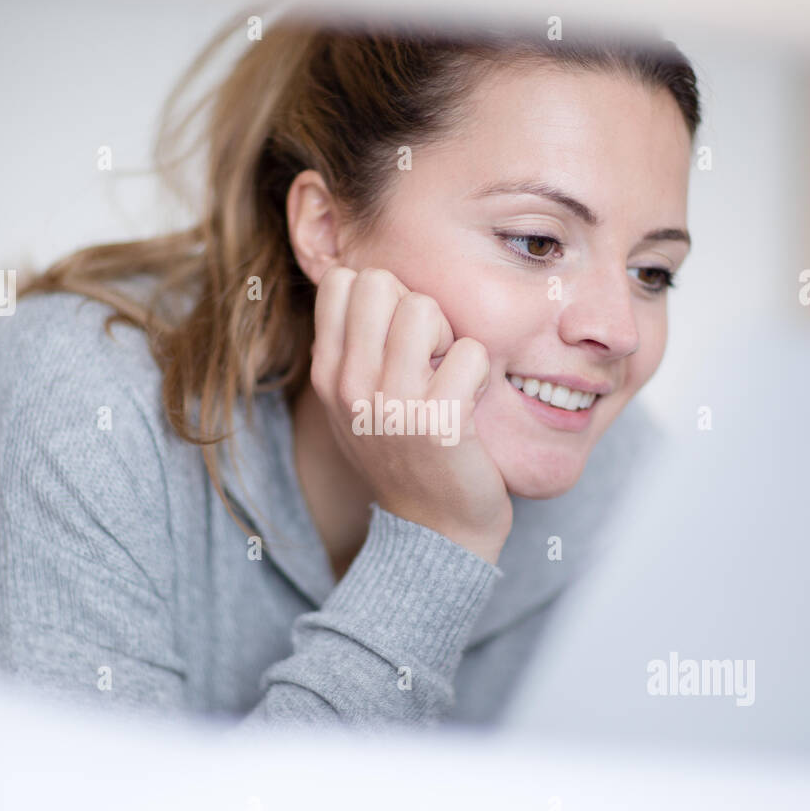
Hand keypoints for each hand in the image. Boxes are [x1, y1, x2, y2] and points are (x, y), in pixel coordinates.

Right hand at [310, 266, 511, 563]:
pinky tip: (471, 403)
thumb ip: (352, 347)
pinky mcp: (438, 423)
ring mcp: (391, 404)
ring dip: (450, 336)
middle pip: (380, 282)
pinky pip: (471, 352)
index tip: (399, 337)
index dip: (384, 296)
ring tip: (450, 376)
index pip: (345, 281)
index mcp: (328, 375)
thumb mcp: (355, 404)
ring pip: (424, 308)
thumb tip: (362, 277)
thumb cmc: (404, 456)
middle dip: (415, 307)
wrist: (435, 532)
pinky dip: (481, 372)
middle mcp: (349, 386)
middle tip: (430, 354)